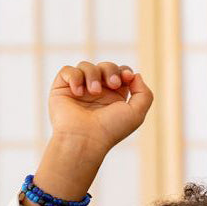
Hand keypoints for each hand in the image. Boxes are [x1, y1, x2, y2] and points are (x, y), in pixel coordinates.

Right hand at [32, 61, 153, 202]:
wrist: (85, 139)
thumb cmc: (110, 130)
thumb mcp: (136, 113)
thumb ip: (144, 93)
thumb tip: (135, 75)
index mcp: (113, 97)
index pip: (119, 72)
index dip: (124, 71)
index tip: (127, 78)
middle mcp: (96, 92)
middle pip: (105, 66)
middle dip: (110, 70)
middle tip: (112, 85)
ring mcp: (78, 90)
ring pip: (86, 65)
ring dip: (93, 74)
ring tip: (94, 92)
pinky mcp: (62, 89)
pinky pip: (67, 70)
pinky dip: (74, 77)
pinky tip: (78, 92)